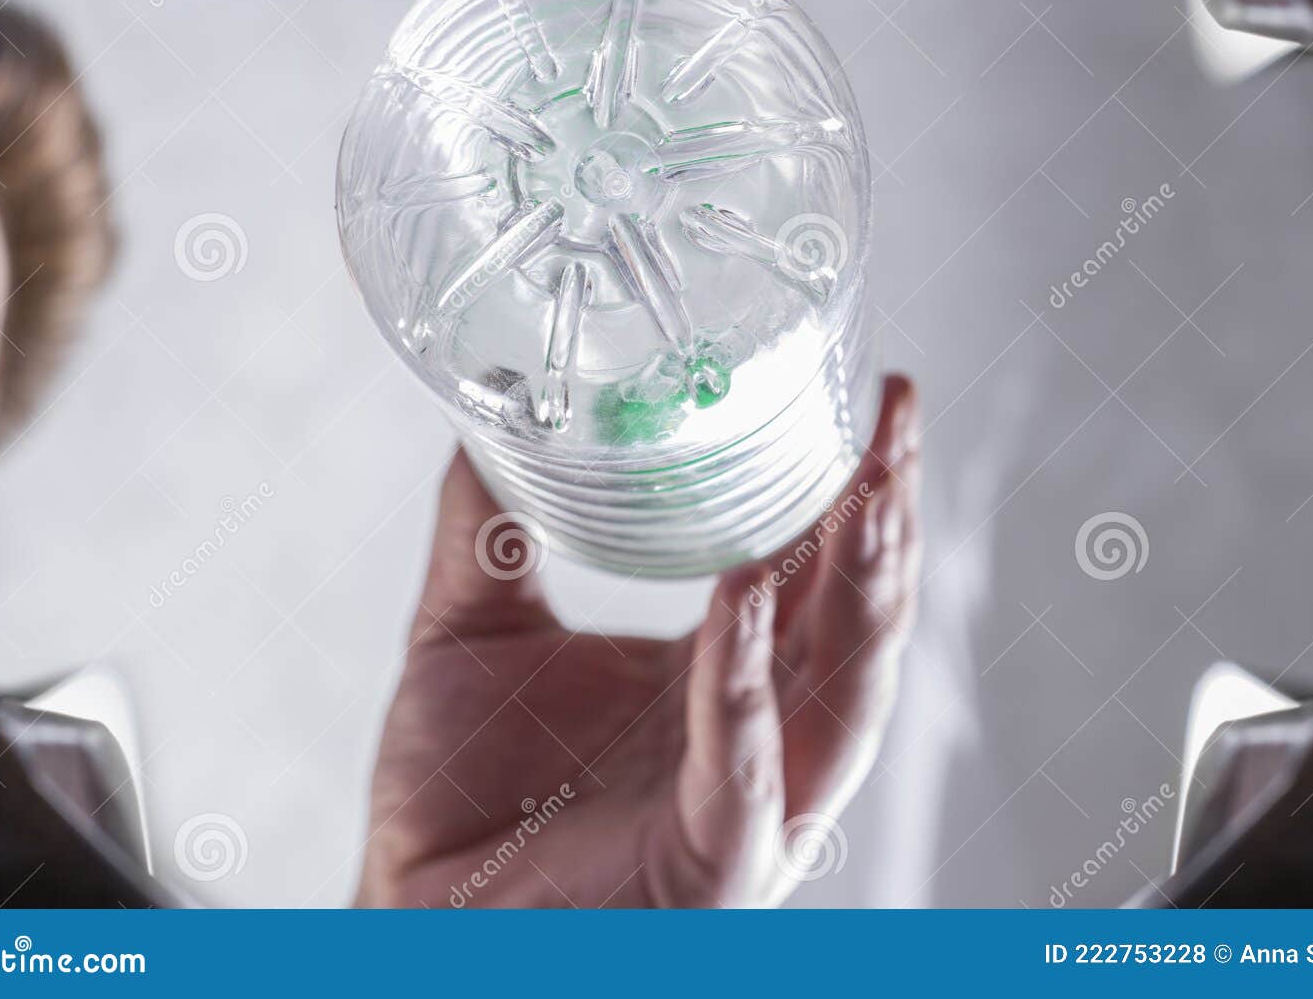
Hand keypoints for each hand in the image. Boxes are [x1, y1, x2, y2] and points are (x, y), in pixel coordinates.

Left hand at [356, 374, 921, 906]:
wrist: (415, 911)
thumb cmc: (460, 794)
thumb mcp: (473, 630)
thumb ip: (491, 527)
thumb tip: (493, 413)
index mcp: (725, 680)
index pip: (820, 575)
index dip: (859, 492)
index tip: (879, 400)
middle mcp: (758, 740)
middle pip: (860, 624)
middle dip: (888, 522)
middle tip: (897, 421)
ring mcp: (748, 809)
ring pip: (838, 697)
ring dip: (860, 595)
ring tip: (868, 496)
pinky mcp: (711, 868)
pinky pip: (742, 771)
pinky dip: (745, 682)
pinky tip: (743, 598)